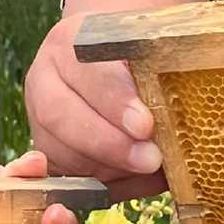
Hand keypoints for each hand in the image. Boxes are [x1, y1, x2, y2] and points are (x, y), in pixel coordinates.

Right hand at [22, 9, 167, 199]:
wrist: (114, 56)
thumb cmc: (140, 49)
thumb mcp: (152, 45)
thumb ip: (163, 69)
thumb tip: (185, 111)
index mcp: (70, 40)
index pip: (85, 70)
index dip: (114, 101)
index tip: (146, 125)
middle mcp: (46, 77)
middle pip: (60, 114)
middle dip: (108, 143)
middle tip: (150, 159)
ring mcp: (39, 116)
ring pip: (58, 150)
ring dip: (105, 167)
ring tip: (147, 172)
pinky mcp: (46, 149)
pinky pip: (65, 175)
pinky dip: (102, 183)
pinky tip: (135, 180)